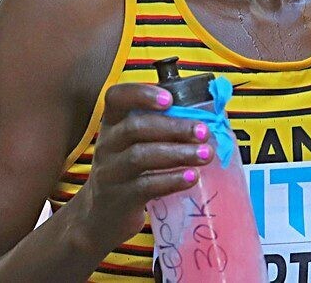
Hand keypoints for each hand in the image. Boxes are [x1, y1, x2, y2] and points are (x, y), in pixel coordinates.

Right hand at [75, 83, 211, 247]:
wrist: (102, 216)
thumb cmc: (130, 171)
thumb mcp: (136, 144)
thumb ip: (162, 128)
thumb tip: (207, 118)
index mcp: (113, 123)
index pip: (116, 98)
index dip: (141, 94)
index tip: (170, 99)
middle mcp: (107, 144)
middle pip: (134, 128)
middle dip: (173, 127)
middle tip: (203, 132)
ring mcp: (111, 172)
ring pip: (140, 157)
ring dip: (177, 153)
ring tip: (206, 154)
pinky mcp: (120, 198)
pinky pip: (145, 186)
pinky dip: (171, 180)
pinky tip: (192, 177)